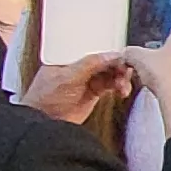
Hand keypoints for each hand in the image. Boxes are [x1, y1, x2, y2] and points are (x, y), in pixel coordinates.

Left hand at [18, 50, 134, 125]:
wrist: (46, 124)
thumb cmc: (45, 99)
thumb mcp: (67, 78)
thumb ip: (89, 65)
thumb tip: (111, 55)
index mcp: (69, 56)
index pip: (93, 47)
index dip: (109, 50)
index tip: (121, 56)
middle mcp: (79, 65)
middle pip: (105, 59)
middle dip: (118, 64)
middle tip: (126, 71)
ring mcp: (86, 79)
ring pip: (110, 72)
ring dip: (120, 76)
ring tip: (123, 85)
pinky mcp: (93, 93)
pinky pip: (111, 85)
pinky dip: (119, 86)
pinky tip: (122, 90)